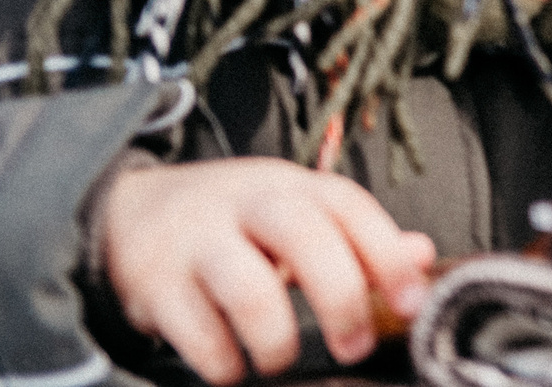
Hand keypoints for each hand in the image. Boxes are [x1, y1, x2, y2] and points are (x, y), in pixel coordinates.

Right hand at [99, 158, 437, 383]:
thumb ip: (356, 237)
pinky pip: (196, 333)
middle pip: (303, 236)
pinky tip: (231, 367)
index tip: (411, 301)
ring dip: (276, 340)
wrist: (128, 210)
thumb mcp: (294, 212)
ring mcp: (196, 242)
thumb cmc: (233, 221)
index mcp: (289, 185)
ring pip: (249, 289)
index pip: (348, 205)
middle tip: (354, 344)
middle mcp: (245, 204)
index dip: (386, 252)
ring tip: (278, 360)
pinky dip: (222, 362)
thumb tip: (422, 255)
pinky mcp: (153, 284)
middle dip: (340, 296)